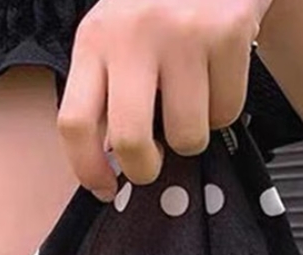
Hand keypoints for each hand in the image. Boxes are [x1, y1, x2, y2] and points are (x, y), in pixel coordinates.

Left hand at [58, 0, 274, 199]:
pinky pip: (225, 112)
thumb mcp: (115, 38)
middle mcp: (134, 33)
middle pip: (130, 139)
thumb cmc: (157, 9)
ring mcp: (183, 32)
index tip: (105, 188)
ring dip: (190, 137)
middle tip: (152, 165)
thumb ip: (106, 93)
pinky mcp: (228, 32)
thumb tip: (108, 164)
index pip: (74, 122)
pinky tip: (215, 79)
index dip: (87, 169)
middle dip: (144, 170)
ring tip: (189, 105)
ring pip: (186, 135)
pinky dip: (222, 110)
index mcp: (94, 40)